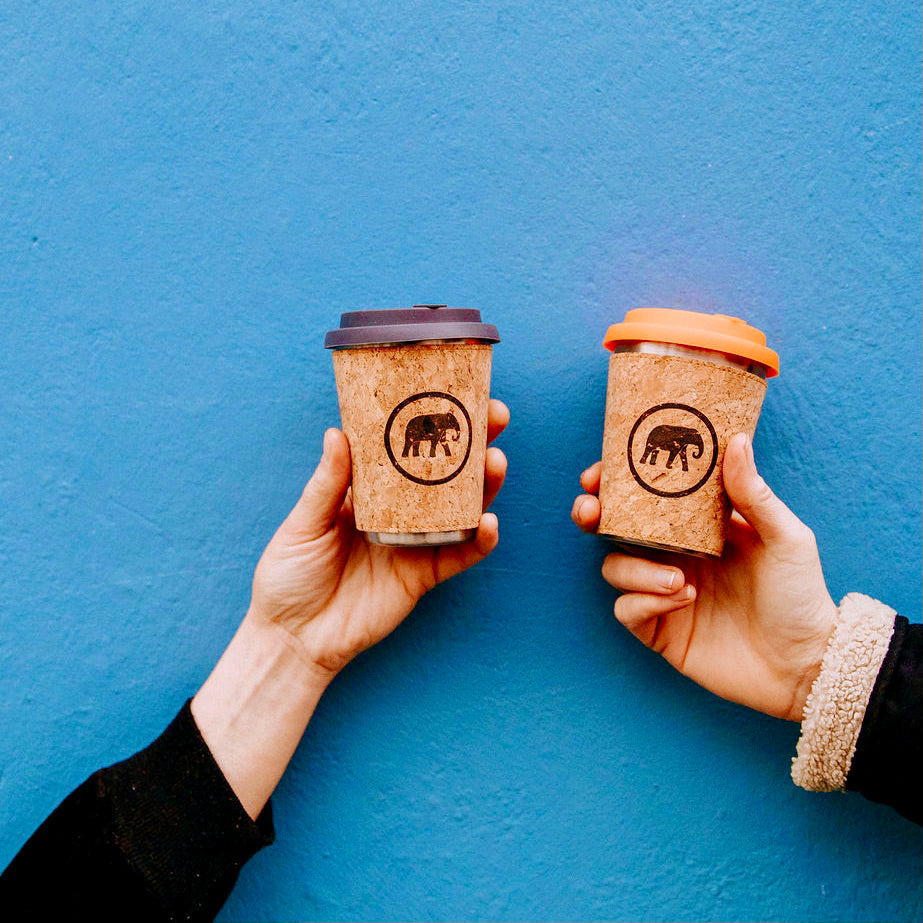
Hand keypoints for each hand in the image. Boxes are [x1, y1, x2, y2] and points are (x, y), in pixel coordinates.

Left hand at [249, 399, 509, 676]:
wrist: (292, 637)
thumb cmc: (289, 576)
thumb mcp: (303, 524)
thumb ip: (327, 484)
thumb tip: (340, 432)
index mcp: (368, 490)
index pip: (405, 446)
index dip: (429, 419)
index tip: (450, 390)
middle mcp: (398, 510)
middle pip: (445, 469)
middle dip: (474, 440)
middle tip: (493, 415)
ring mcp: (415, 542)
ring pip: (462, 506)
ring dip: (485, 484)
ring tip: (495, 461)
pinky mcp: (424, 576)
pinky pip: (460, 555)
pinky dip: (480, 541)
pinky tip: (490, 522)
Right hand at [572, 433, 836, 720]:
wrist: (805, 664)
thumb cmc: (800, 596)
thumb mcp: (785, 537)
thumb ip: (753, 494)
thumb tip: (736, 441)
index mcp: (697, 528)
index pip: (647, 497)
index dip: (616, 482)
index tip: (600, 472)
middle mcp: (673, 556)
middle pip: (612, 529)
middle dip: (593, 516)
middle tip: (591, 510)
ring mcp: (662, 593)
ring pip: (614, 567)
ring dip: (636, 568)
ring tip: (677, 579)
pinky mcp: (659, 630)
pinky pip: (626, 609)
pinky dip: (644, 601)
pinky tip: (681, 600)